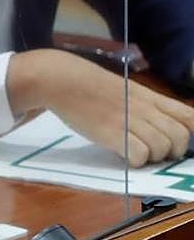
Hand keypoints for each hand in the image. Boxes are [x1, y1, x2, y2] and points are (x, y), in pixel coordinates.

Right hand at [7, 49, 193, 166]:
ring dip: (154, 157)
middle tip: (155, 152)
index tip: (178, 142)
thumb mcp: (124, 89)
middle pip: (180, 137)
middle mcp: (144, 108)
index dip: (192, 133)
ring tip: (137, 153)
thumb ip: (144, 104)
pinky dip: (136, 160)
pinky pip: (139, 155)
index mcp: (149, 96)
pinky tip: (124, 155)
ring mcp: (128, 120)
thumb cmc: (87, 84)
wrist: (60, 79)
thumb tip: (159, 124)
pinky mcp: (112, 133)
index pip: (189, 116)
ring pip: (162, 147)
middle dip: (173, 151)